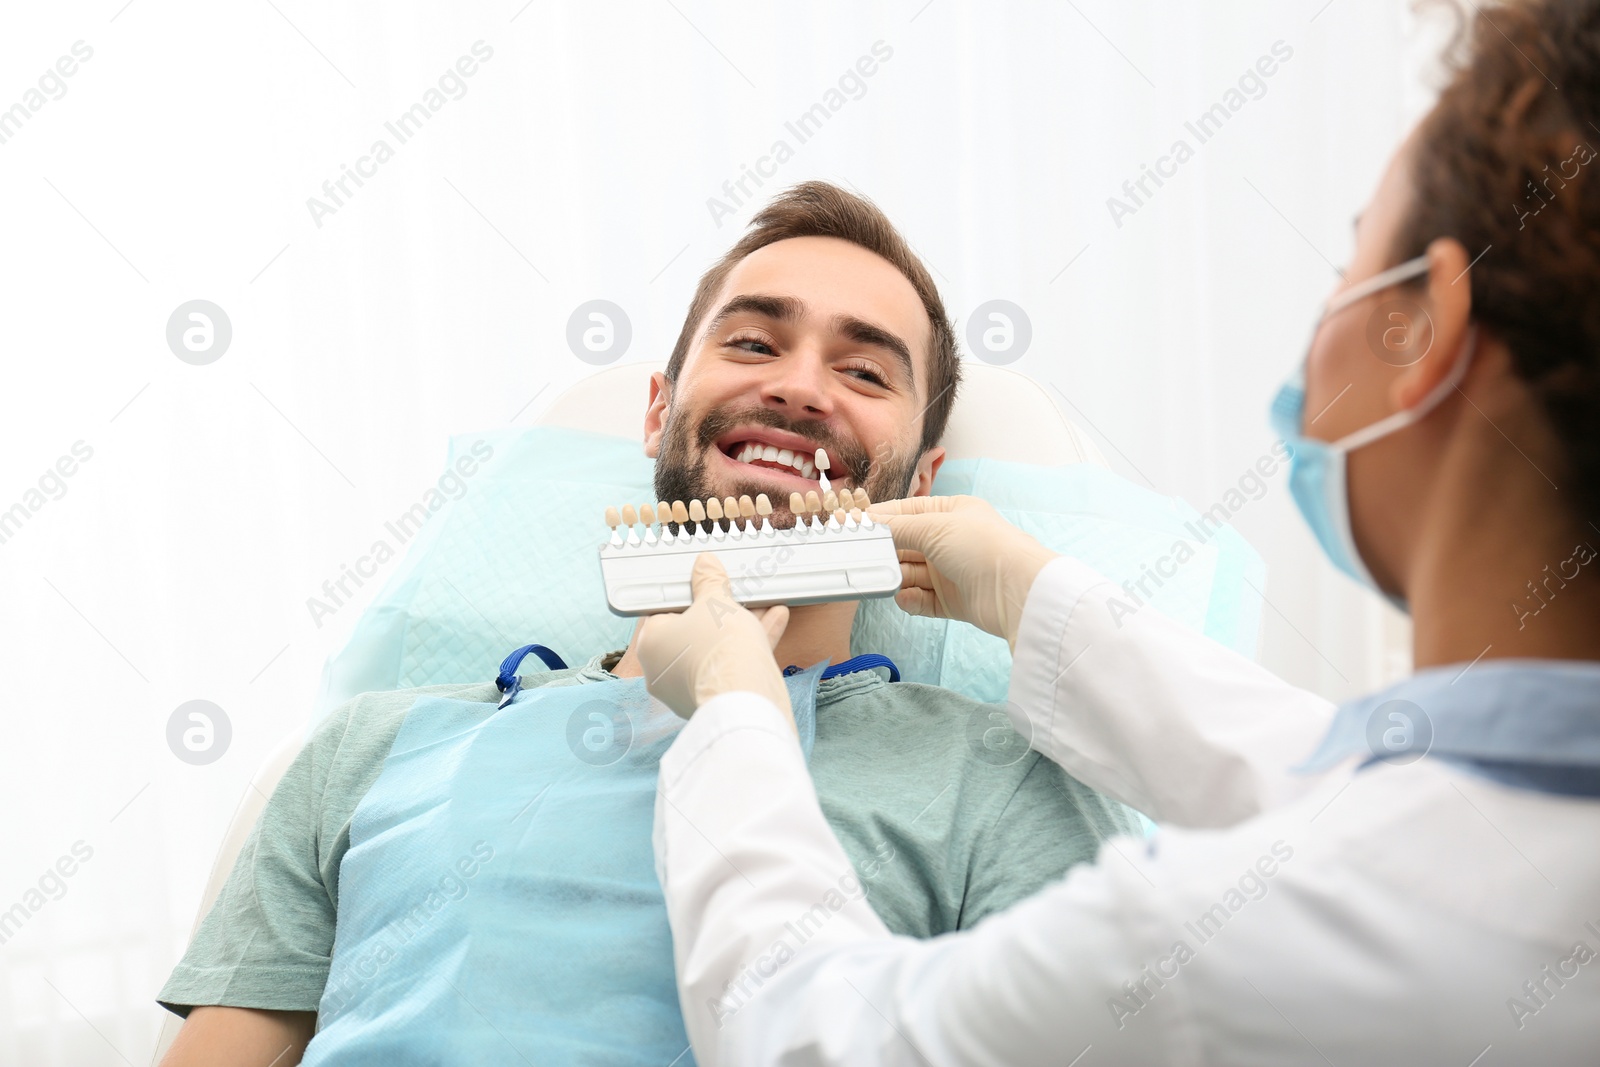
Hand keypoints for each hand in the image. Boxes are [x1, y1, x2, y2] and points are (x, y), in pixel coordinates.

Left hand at [636, 553, 793, 725]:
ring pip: (712, 651)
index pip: (663, 611)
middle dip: (719, 613)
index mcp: (650, 643)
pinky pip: (727, 668)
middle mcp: (661, 670)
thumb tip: (704, 564)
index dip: (688, 596)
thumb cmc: (719, 647)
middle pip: (691, 632)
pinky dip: (747, 649)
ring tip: (762, 607)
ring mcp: (685, 689)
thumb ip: (709, 581)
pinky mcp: (710, 701)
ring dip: (738, 628)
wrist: (746, 697)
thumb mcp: (715, 601)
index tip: (706, 587)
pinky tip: (772, 623)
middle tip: (736, 596)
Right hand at [866, 495, 1057, 650]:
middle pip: (906, 545)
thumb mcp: (934, 527)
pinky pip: (923, 600)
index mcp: (951, 512)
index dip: (880, 519)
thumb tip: (870, 523)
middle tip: (862, 558)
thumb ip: (898, 527)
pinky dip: (912, 599)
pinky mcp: (954, 601)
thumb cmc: (981, 546)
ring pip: (911, 574)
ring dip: (897, 577)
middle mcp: (951, 540)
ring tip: (885, 580)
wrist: (1016, 591)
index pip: (907, 512)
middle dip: (886, 552)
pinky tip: (906, 597)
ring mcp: (952, 572)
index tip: (851, 526)